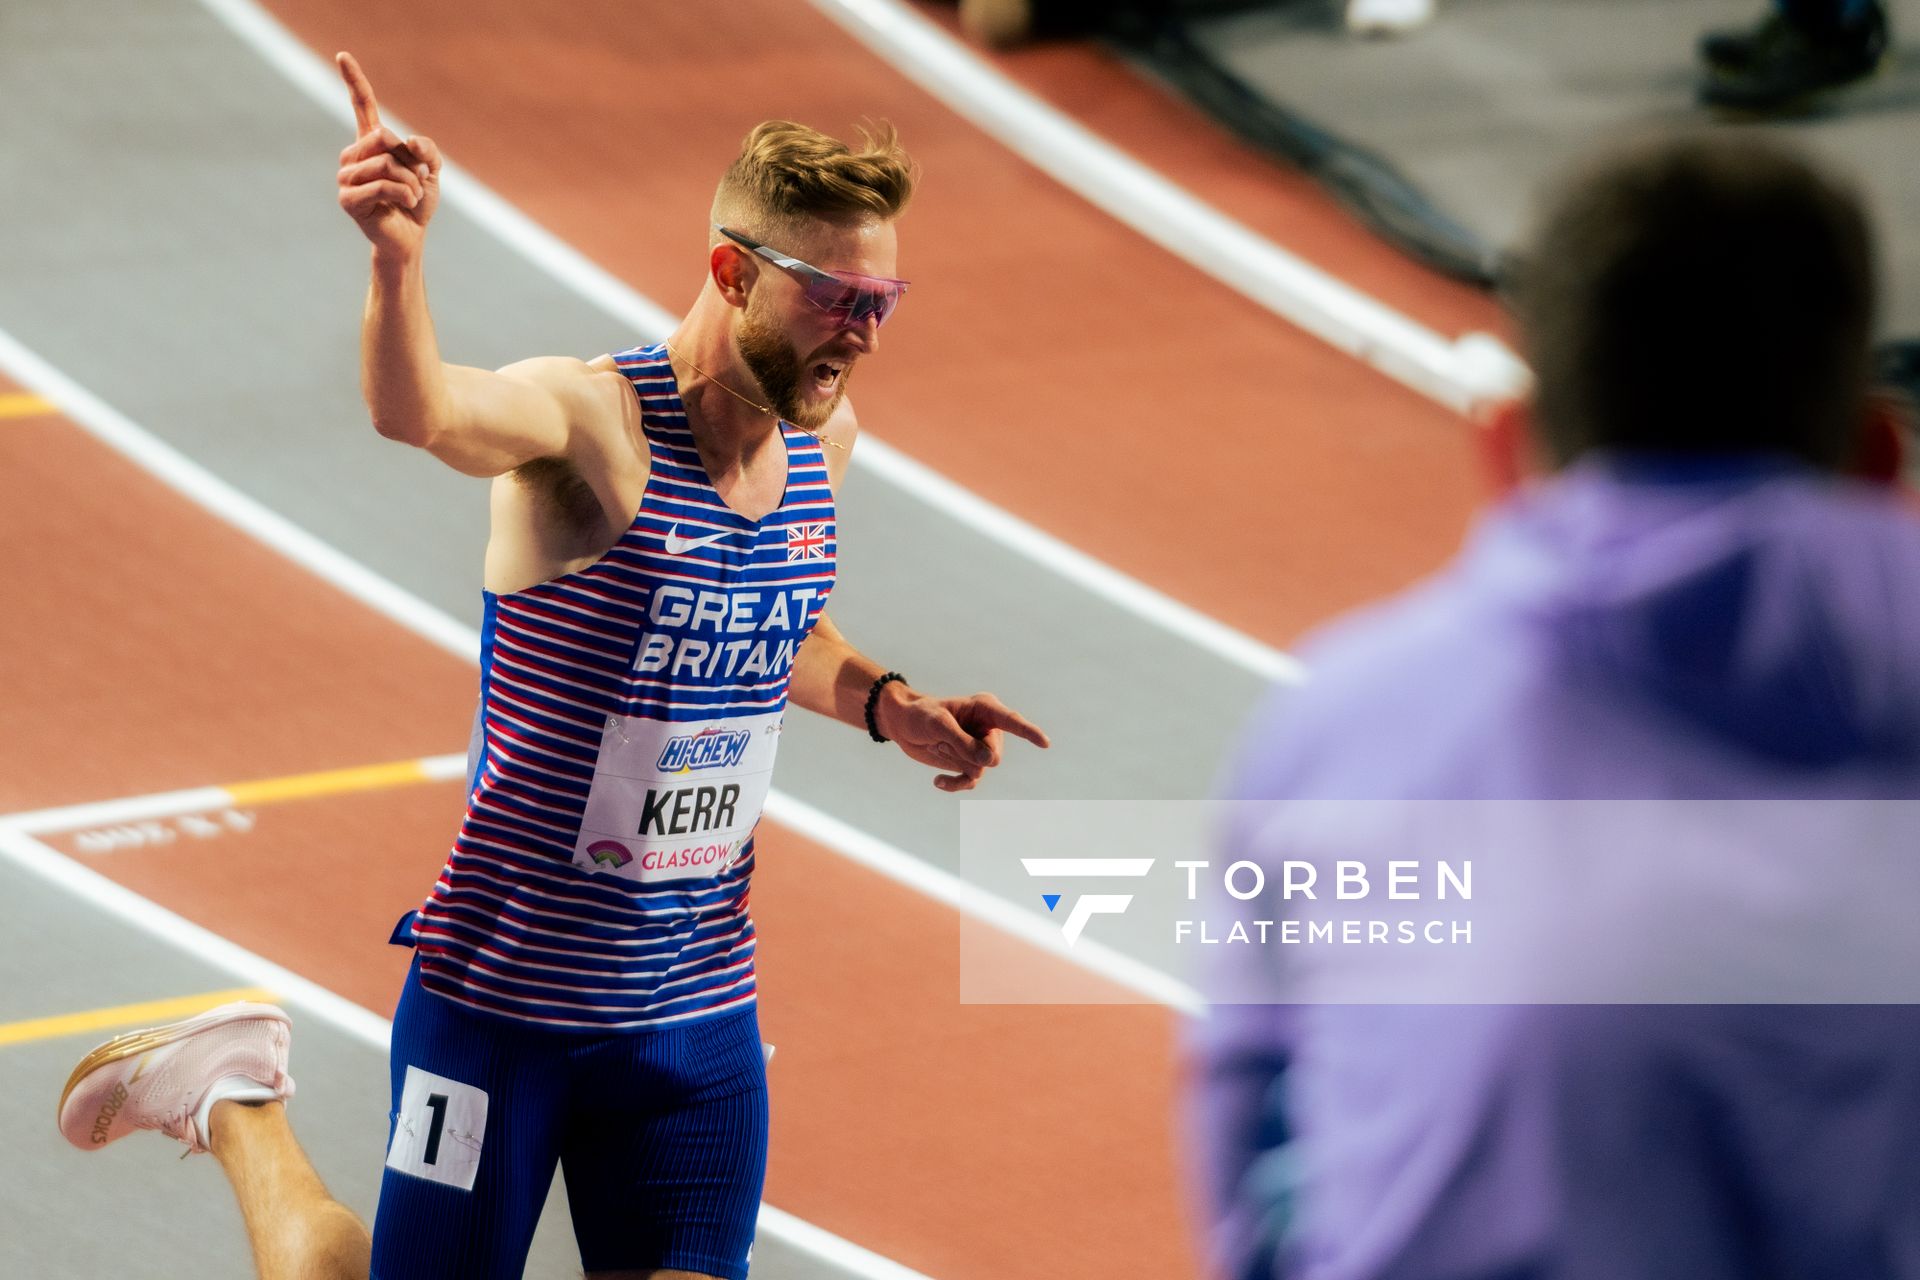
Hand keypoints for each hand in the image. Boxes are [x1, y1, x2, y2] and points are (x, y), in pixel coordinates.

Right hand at [334, 52, 441, 256]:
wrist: (411, 238)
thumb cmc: (417, 203)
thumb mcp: (431, 171)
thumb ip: (426, 150)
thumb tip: (408, 141)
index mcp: (371, 144)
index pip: (362, 106)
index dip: (354, 81)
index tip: (343, 55)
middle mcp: (354, 156)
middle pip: (383, 137)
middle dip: (410, 161)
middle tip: (414, 182)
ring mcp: (346, 177)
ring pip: (385, 164)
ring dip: (410, 182)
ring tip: (411, 197)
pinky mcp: (347, 199)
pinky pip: (383, 185)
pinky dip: (405, 194)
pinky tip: (408, 205)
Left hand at [876, 687, 1050, 791]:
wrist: (902, 725)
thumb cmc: (920, 715)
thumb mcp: (937, 725)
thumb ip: (963, 742)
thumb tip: (989, 762)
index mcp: (985, 708)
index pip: (1011, 721)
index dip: (1028, 732)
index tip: (1044, 743)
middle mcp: (988, 728)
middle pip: (993, 754)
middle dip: (967, 754)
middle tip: (942, 740)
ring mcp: (980, 747)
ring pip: (982, 769)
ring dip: (956, 763)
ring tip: (937, 747)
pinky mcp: (968, 763)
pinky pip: (971, 782)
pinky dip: (955, 784)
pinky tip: (937, 782)